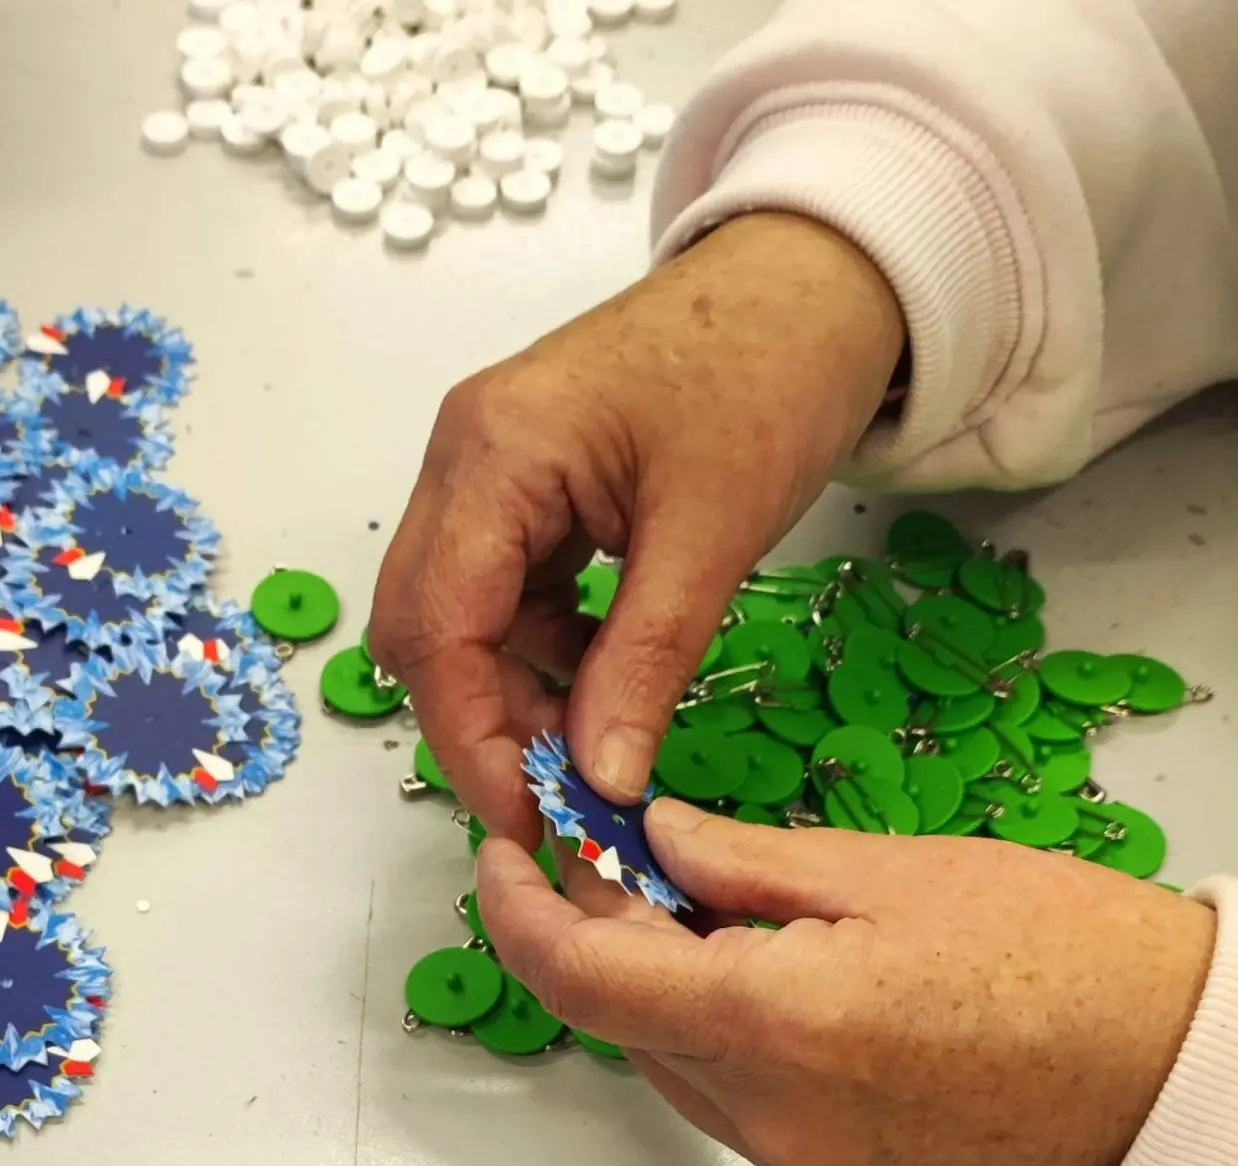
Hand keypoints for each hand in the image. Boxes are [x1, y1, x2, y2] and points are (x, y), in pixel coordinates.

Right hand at [368, 212, 903, 844]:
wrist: (814, 275)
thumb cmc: (771, 370)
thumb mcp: (715, 531)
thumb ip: (645, 660)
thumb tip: (602, 779)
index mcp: (495, 451)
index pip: (439, 625)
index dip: (472, 736)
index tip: (532, 817)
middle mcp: (465, 454)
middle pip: (423, 621)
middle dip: (480, 717)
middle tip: (561, 791)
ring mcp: (488, 462)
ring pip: (456, 610)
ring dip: (511, 684)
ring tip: (594, 738)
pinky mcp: (524, 477)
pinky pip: (500, 584)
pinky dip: (538, 644)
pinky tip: (601, 670)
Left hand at [480, 800, 1216, 1165]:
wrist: (1179, 1078)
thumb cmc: (1072, 966)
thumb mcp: (890, 871)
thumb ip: (740, 861)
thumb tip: (648, 838)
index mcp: (776, 1024)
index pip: (577, 974)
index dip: (518, 905)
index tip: (506, 848)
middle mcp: (773, 1116)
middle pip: (615, 1018)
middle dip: (594, 926)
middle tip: (615, 844)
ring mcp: (801, 1164)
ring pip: (667, 1059)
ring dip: (653, 978)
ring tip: (703, 899)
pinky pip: (729, 1097)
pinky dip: (713, 1027)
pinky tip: (759, 968)